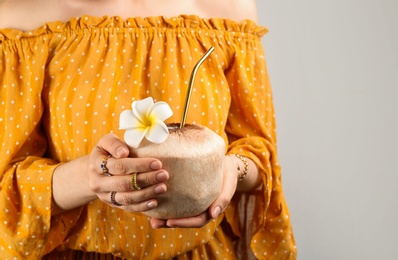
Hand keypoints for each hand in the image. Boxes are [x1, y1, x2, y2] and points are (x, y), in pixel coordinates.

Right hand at [51, 133, 169, 214]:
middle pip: (124, 183)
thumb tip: (124, 152)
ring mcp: (105, 196)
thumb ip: (114, 144)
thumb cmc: (107, 152)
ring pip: (127, 198)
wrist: (95, 171)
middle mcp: (98, 183)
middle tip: (164, 175)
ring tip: (163, 187)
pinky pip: (128, 208)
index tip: (157, 163)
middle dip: (146, 179)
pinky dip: (142, 206)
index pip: (119, 166)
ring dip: (147, 193)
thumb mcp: (106, 142)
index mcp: (96, 165)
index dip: (139, 165)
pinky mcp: (113, 204)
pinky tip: (154, 202)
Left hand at [149, 155, 237, 228]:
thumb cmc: (228, 174)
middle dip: (168, 223)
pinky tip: (153, 199)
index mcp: (210, 210)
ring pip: (178, 213)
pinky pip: (176, 201)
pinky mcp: (187, 193)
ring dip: (164, 217)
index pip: (197, 221)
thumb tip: (213, 214)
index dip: (183, 223)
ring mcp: (193, 202)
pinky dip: (165, 204)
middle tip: (154, 223)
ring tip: (150, 218)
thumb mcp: (229, 185)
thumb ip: (223, 199)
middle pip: (184, 220)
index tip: (170, 221)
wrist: (226, 164)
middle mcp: (200, 209)